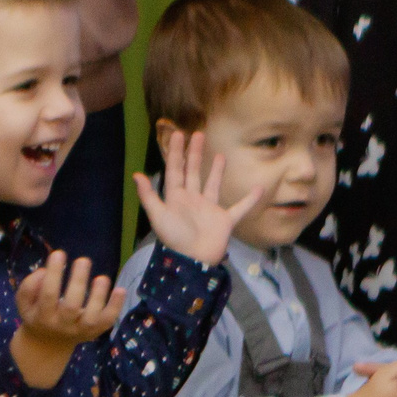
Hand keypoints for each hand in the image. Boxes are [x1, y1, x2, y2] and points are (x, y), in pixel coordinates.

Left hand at [134, 127, 262, 266]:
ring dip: (215, 170)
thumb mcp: (158, 216)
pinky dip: (250, 199)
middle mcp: (192, 200)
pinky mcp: (224, 220)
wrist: (192, 261)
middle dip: (194, 154)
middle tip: (198, 134)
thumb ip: (149, 196)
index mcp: (176, 197)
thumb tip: (136, 175)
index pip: (175, 170)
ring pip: (213, 184)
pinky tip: (259, 188)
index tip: (179, 134)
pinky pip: (239, 207)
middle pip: (193, 172)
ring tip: (220, 154)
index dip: (176, 153)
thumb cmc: (174, 239)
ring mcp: (209, 209)